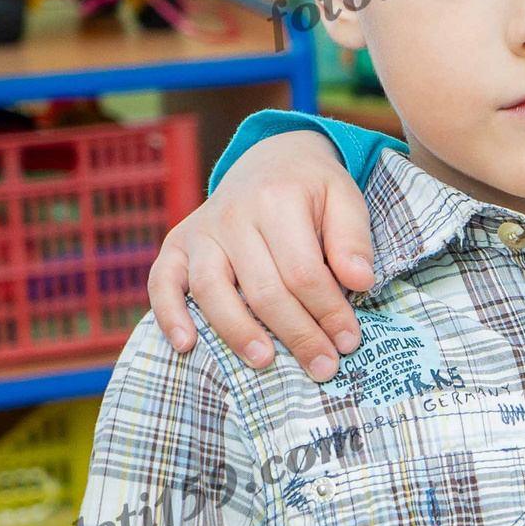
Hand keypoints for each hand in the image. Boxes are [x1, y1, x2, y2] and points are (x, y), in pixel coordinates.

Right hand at [146, 131, 372, 381]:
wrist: (272, 157)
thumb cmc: (313, 190)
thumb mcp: (346, 199)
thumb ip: (353, 239)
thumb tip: (361, 282)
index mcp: (278, 199)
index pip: (304, 271)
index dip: (328, 311)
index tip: (349, 342)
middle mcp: (233, 215)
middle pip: (263, 288)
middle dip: (296, 333)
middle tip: (322, 367)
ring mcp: (201, 230)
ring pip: (212, 290)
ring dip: (237, 332)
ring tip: (265, 363)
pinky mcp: (177, 244)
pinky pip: (163, 281)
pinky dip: (169, 314)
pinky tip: (186, 346)